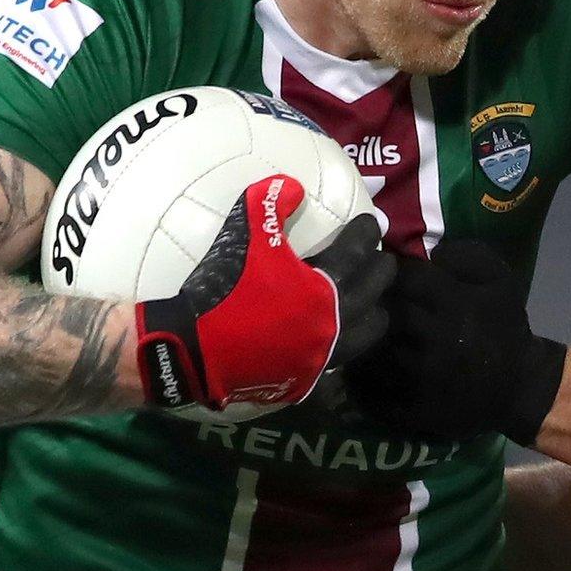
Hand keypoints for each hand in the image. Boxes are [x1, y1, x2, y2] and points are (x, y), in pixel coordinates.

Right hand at [134, 174, 390, 411]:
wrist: (189, 349)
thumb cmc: (222, 288)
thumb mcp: (243, 235)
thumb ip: (268, 205)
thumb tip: (291, 186)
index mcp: (324, 288)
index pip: (358, 253)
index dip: (366, 234)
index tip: (370, 224)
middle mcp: (333, 325)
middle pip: (373, 295)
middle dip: (380, 274)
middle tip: (380, 262)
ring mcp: (321, 358)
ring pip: (364, 335)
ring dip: (369, 315)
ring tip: (367, 304)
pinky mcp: (303, 384)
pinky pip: (335, 371)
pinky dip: (340, 354)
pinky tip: (333, 345)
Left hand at [343, 239, 568, 444]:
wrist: (519, 388)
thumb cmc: (505, 329)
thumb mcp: (500, 281)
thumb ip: (467, 256)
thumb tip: (427, 250)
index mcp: (456, 304)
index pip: (404, 277)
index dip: (389, 271)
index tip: (384, 272)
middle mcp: (435, 339)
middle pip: (383, 311)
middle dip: (371, 303)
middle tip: (363, 300)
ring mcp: (421, 377)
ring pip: (371, 351)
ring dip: (360, 340)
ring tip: (356, 332)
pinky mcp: (413, 409)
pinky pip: (371, 392)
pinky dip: (359, 380)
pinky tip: (359, 367)